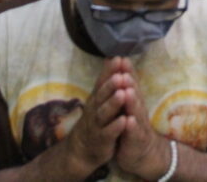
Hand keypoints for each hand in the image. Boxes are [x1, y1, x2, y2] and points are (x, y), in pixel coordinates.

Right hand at [62, 58, 128, 176]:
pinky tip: (125, 120)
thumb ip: (106, 79)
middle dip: (111, 85)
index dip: (109, 71)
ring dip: (113, 103)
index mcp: (97, 98)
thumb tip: (112, 56)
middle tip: (120, 75)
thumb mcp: (99, 99)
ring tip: (123, 94)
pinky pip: (108, 133)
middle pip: (102, 95)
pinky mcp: (102, 140)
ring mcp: (97, 125)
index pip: (102, 82)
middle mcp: (95, 109)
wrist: (81, 150)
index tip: (118, 58)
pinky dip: (116, 126)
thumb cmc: (95, 119)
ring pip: (104, 113)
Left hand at [114, 58, 173, 179]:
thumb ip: (125, 88)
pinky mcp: (136, 140)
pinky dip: (131, 126)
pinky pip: (133, 133)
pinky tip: (128, 121)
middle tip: (124, 72)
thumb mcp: (128, 105)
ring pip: (135, 112)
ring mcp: (138, 124)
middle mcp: (138, 109)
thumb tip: (120, 67)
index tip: (121, 57)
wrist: (143, 152)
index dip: (127, 71)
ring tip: (127, 92)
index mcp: (133, 100)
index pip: (130, 83)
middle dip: (129, 83)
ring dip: (132, 102)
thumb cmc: (132, 126)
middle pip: (134, 94)